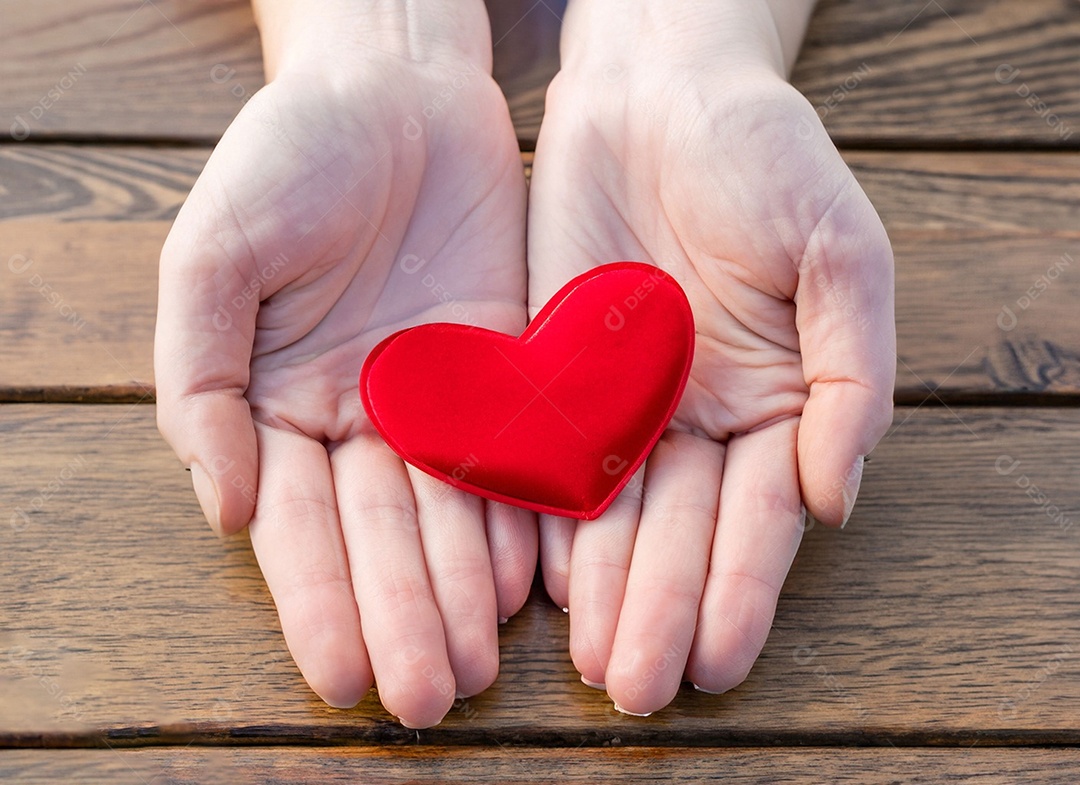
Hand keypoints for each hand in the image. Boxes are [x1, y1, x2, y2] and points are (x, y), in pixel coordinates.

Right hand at [154, 1, 535, 727]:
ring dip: (465, 592)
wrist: (393, 90)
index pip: (300, 528)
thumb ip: (201, 379)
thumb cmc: (288, 157)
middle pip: (383, 538)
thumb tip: (223, 504)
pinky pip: (517, 454)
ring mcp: (439, 399)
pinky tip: (531, 580)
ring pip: (453, 514)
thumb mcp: (212, 254)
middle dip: (403, 619)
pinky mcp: (507, 369)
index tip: (342, 677)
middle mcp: (363, 419)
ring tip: (479, 666)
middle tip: (428, 700)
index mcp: (281, 406)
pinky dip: (522, 517)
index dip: (319, 602)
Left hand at [527, 1, 894, 713]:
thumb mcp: (840, 252)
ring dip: (601, 587)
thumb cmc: (765, 155)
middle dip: (660, 609)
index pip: (756, 516)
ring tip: (590, 658)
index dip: (739, 590)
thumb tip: (835, 498)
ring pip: (610, 512)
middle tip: (636, 689)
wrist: (660, 90)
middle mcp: (696, 415)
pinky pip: (544, 454)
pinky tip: (535, 575)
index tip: (716, 661)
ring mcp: (620, 399)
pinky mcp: (552, 370)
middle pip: (678, 531)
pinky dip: (541, 515)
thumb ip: (850, 374)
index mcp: (774, 398)